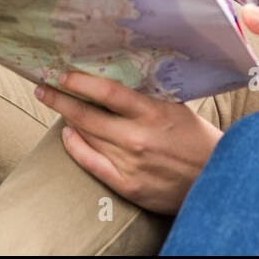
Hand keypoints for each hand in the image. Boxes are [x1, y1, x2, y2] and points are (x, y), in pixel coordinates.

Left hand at [35, 71, 222, 213]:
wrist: (215, 179)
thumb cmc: (197, 140)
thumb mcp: (177, 108)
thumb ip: (149, 95)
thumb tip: (119, 75)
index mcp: (153, 113)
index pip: (107, 91)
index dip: (80, 81)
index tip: (63, 74)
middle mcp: (137, 137)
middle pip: (87, 114)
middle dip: (60, 99)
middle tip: (43, 87)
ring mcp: (130, 163)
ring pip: (87, 136)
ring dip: (67, 119)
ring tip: (55, 106)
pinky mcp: (127, 184)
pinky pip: (91, 163)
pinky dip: (75, 147)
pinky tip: (68, 135)